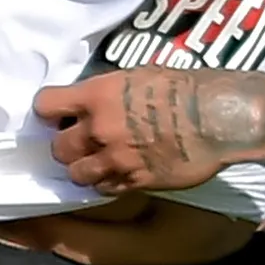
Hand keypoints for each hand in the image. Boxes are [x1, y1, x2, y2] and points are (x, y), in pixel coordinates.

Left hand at [32, 67, 253, 194]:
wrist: (218, 117)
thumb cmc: (185, 87)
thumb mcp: (138, 75)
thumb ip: (108, 92)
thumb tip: (92, 102)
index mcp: (97, 96)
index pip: (46, 105)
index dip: (48, 111)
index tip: (55, 113)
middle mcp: (99, 129)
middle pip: (57, 148)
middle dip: (65, 145)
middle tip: (80, 141)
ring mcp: (115, 159)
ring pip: (77, 174)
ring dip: (83, 168)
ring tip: (97, 161)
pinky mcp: (134, 182)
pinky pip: (105, 189)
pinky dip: (107, 183)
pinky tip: (118, 172)